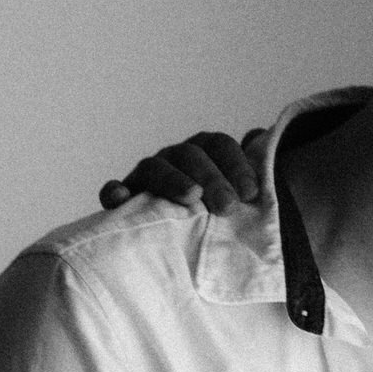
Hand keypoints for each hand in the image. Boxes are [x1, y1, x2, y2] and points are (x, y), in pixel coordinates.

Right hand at [100, 131, 260, 213]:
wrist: (185, 238)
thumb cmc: (217, 212)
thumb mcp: (237, 191)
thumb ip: (250, 168)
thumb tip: (258, 133)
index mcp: (203, 150)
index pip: (219, 145)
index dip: (236, 164)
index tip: (250, 192)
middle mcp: (175, 157)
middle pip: (191, 155)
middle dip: (211, 177)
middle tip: (228, 205)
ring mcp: (147, 175)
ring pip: (155, 167)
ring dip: (173, 179)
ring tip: (191, 197)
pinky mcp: (124, 198)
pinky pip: (114, 190)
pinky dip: (115, 191)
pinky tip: (121, 199)